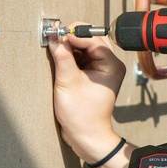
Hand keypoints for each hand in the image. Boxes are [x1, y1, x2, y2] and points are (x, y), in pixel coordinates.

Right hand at [48, 23, 125, 162]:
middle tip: (55, 38)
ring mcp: (103, 69)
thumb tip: (55, 37)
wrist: (86, 134)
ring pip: (86, 47)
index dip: (74, 33)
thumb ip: (62, 57)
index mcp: (111, 65)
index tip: (57, 32)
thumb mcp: (68, 82)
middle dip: (73, 37)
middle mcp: (111, 64)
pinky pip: (83, 57)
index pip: (93, 39)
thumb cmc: (82, 114)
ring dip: (70, 46)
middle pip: (92, 40)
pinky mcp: (94, 74)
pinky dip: (71, 54)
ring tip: (56, 49)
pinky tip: (60, 58)